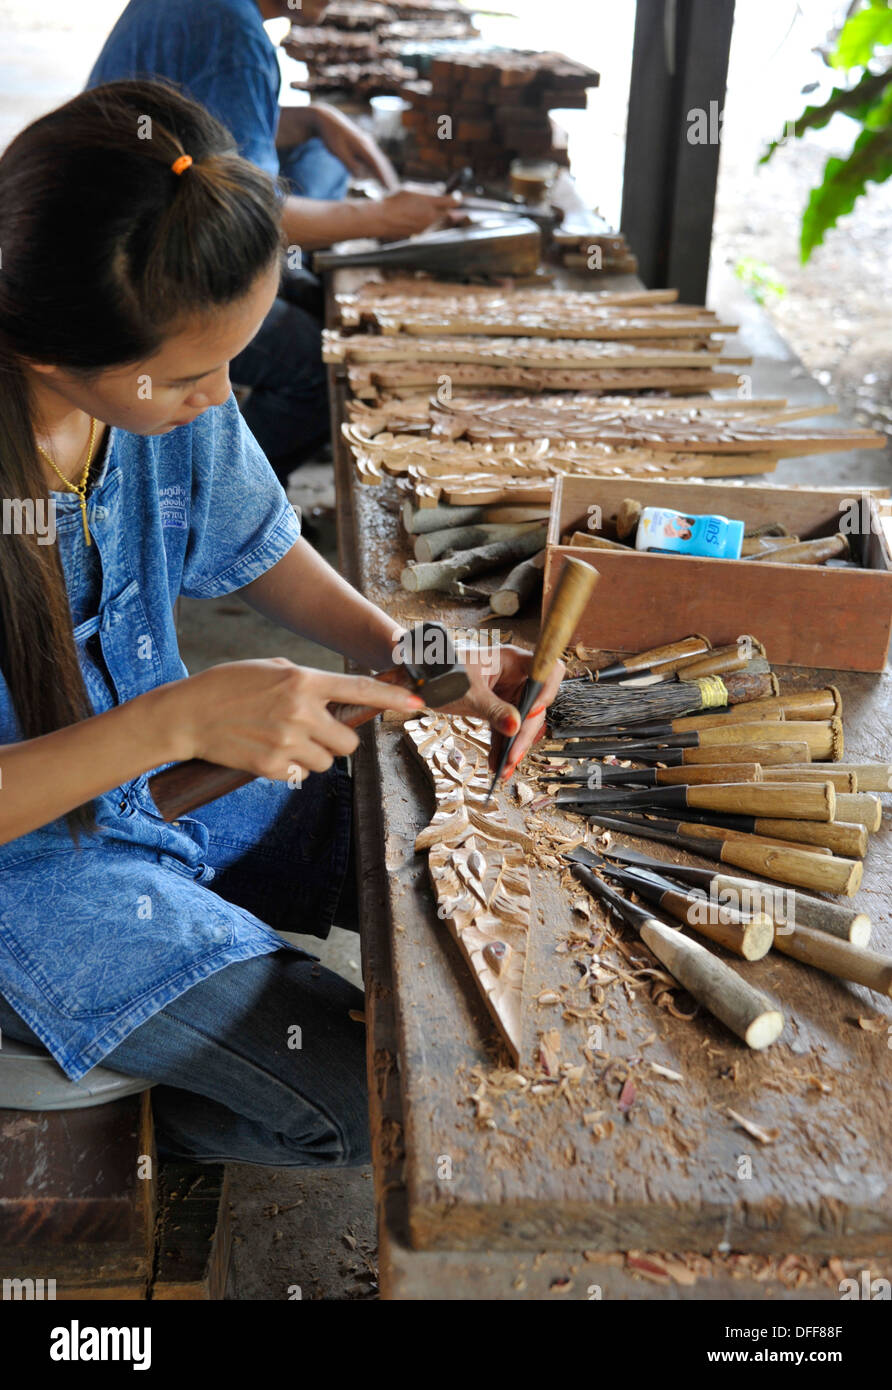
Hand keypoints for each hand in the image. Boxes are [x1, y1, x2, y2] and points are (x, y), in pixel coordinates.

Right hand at [165, 659, 423, 780]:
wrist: (187, 715)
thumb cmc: (227, 686)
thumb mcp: (270, 668)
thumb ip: (306, 681)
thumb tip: (334, 697)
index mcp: (303, 681)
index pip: (360, 689)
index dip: (393, 697)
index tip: (419, 703)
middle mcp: (301, 711)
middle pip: (349, 740)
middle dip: (338, 740)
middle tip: (315, 732)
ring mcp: (288, 742)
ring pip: (328, 761)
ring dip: (314, 755)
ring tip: (284, 740)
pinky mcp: (273, 767)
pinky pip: (300, 774)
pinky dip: (290, 767)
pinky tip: (268, 751)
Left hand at [311, 104, 398, 188]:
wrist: (328, 119)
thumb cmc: (332, 137)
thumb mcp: (339, 153)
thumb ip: (350, 165)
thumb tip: (360, 177)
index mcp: (363, 147)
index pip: (377, 166)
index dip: (384, 178)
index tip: (390, 189)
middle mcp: (368, 145)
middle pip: (382, 163)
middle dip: (388, 177)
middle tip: (395, 191)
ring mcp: (366, 144)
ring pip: (379, 161)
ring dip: (384, 173)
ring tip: (390, 185)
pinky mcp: (362, 145)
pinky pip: (373, 158)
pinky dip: (378, 167)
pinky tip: (379, 174)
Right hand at [371, 188, 460, 238]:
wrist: (382, 219)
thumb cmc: (394, 200)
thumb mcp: (411, 188)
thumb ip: (428, 188)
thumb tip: (441, 189)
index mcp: (430, 203)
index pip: (453, 201)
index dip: (456, 197)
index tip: (455, 194)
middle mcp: (431, 216)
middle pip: (447, 211)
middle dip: (445, 205)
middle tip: (441, 200)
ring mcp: (426, 226)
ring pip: (438, 219)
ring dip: (436, 212)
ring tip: (422, 207)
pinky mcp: (421, 233)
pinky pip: (429, 225)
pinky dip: (427, 220)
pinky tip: (415, 215)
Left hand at [438, 644, 564, 781]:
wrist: (423, 679)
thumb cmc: (441, 671)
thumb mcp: (468, 692)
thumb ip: (492, 709)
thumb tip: (514, 726)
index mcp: (512, 660)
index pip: (545, 670)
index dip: (546, 691)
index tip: (532, 713)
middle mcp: (515, 675)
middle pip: (535, 704)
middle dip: (525, 733)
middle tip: (513, 756)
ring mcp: (508, 692)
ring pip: (522, 721)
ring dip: (514, 746)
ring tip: (504, 768)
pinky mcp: (499, 707)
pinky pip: (507, 728)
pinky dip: (502, 746)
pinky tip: (496, 763)